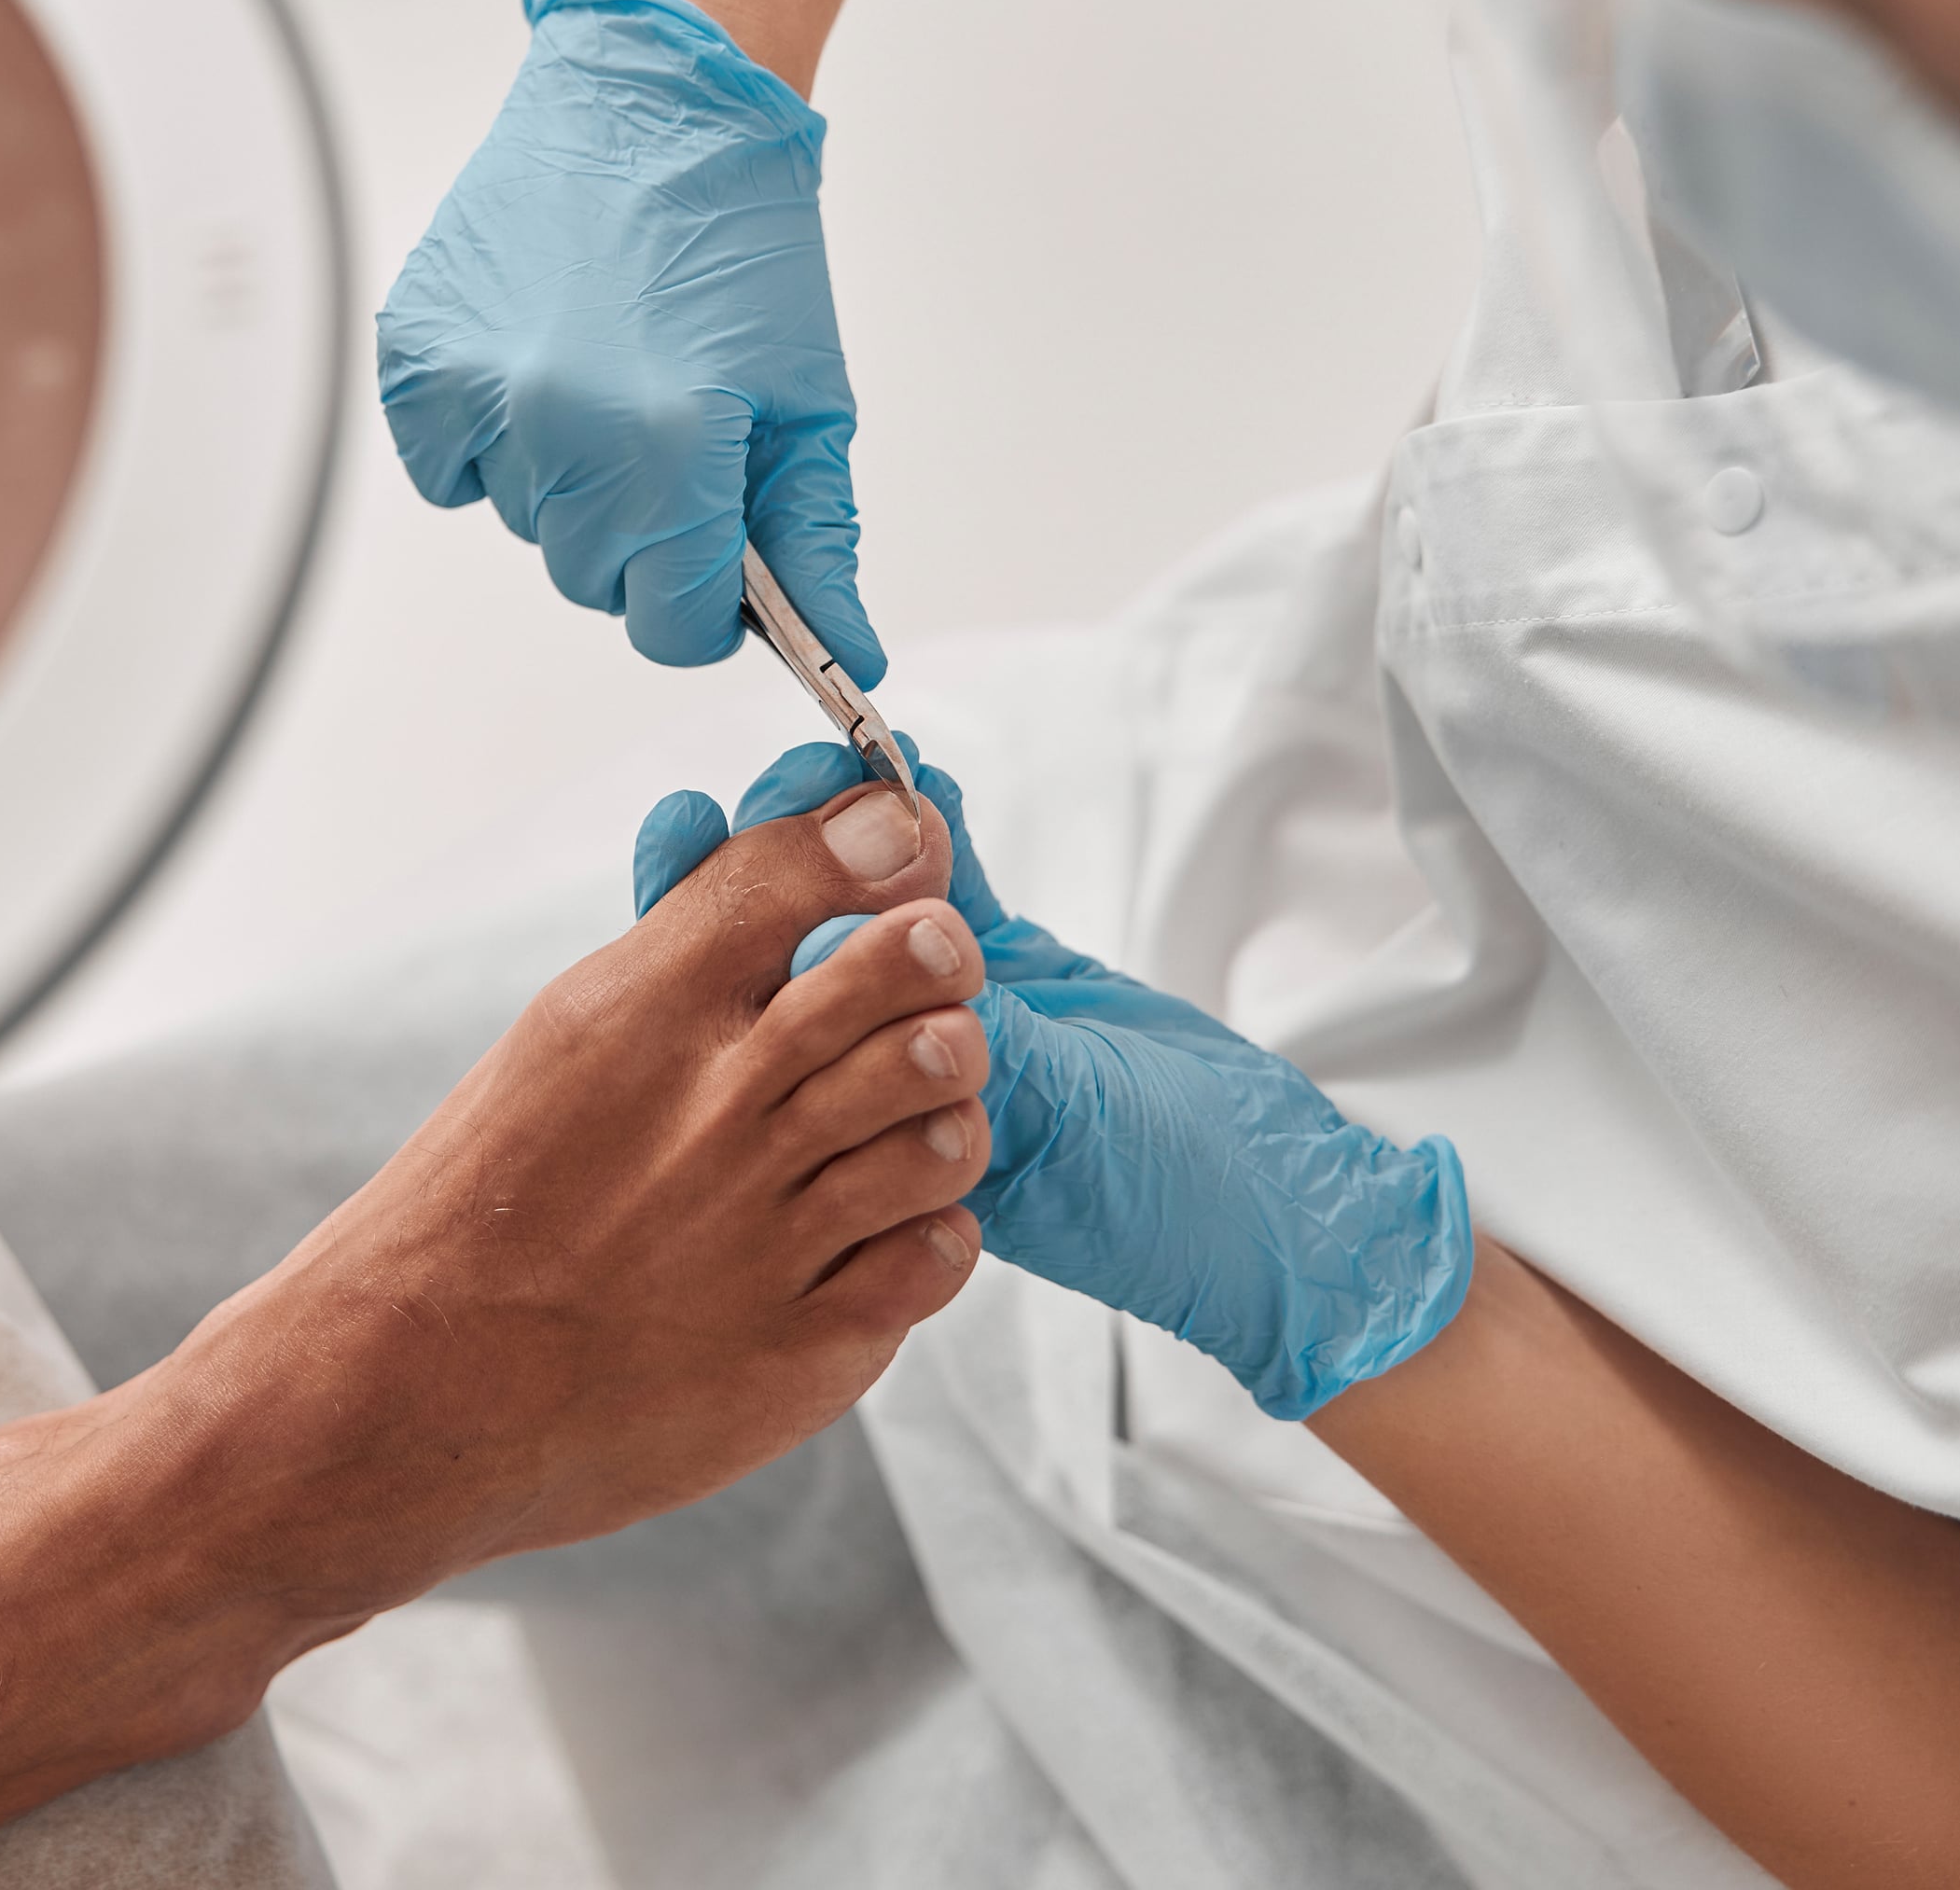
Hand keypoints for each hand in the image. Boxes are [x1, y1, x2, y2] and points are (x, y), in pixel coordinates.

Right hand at [147, 768, 982, 1608]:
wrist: (417, 1386)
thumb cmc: (491, 1200)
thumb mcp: (567, 1033)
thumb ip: (699, 942)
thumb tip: (833, 848)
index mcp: (647, 1013)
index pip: (804, 872)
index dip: (887, 845)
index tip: (907, 856)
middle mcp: (720, 1112)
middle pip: (911, 978)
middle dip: (943, 957)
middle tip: (938, 972)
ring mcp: (771, 1233)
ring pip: (948, 1121)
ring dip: (949, 1106)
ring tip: (911, 1115)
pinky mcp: (807, 1346)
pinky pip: (939, 1254)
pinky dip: (932, 1230)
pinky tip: (884, 1225)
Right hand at [376, 0, 884, 684]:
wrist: (655, 97)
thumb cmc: (740, 236)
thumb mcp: (806, 399)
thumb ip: (817, 544)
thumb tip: (848, 657)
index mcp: (670, 445)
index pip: (668, 626)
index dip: (704, 605)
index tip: (718, 559)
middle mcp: (562, 427)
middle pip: (592, 581)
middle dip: (642, 536)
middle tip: (673, 438)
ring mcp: (477, 391)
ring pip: (524, 523)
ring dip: (568, 482)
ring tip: (611, 375)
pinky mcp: (416, 358)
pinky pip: (448, 468)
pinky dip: (490, 441)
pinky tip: (542, 363)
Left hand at [635, 740, 1473, 1419]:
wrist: (1269, 1200)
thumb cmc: (1166, 1199)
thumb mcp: (1066, 1127)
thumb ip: (985, 1047)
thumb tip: (852, 955)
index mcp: (857, 1133)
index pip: (757, 1011)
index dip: (712, 916)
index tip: (689, 830)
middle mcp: (878, 1073)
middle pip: (787, 944)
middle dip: (770, 851)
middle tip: (772, 777)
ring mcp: (938, 1018)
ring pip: (860, 908)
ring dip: (846, 830)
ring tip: (836, 759)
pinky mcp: (1006, 976)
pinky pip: (945, 892)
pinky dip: (929, 833)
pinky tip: (912, 774)